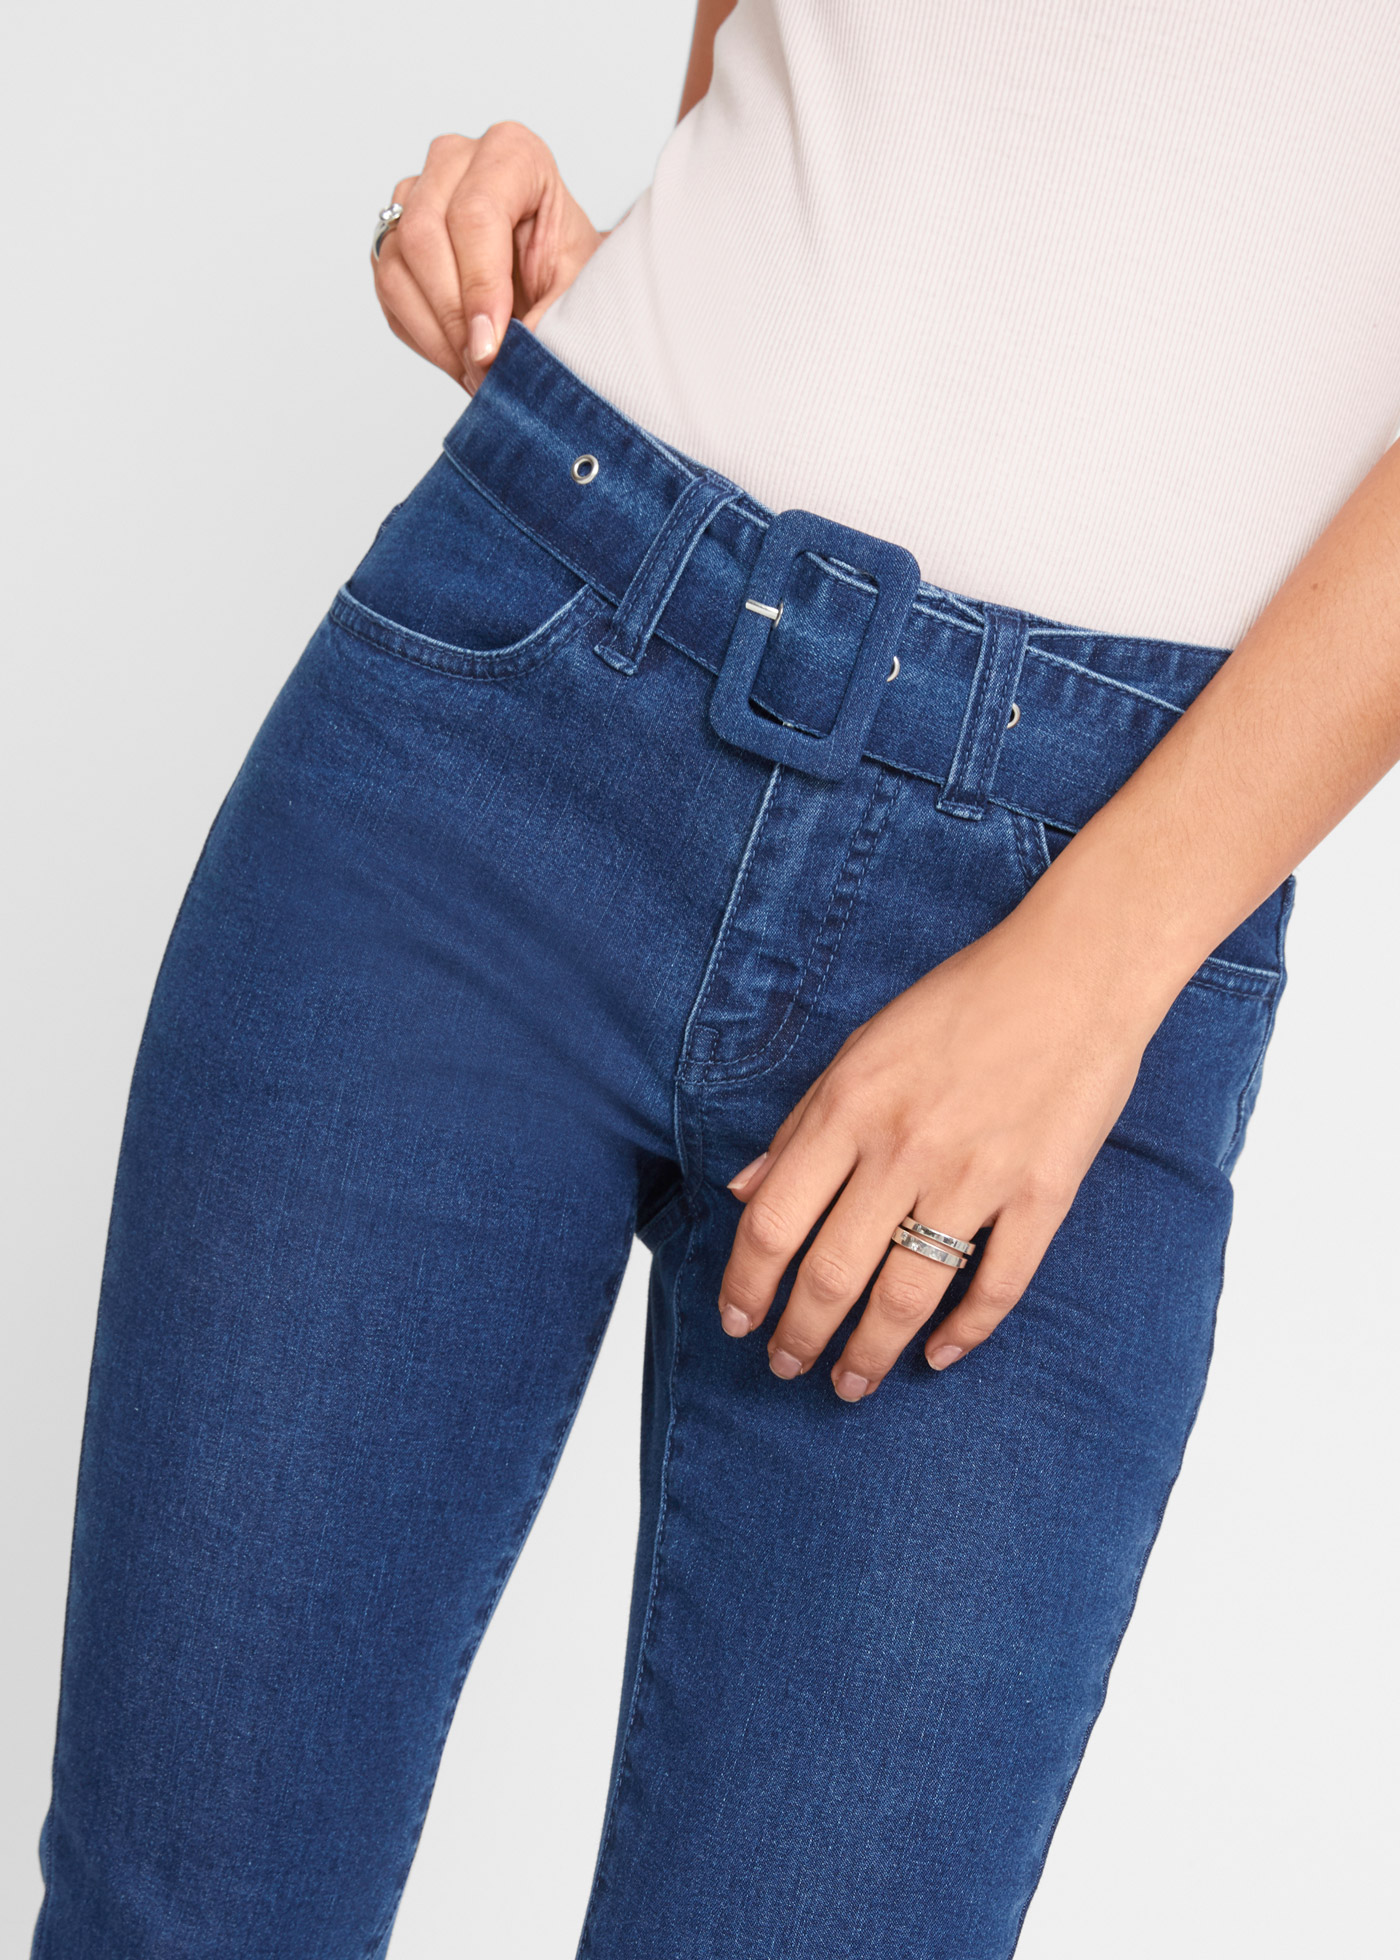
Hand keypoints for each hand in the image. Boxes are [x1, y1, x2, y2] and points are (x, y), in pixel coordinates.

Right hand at [371, 124, 604, 390]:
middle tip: (483, 368)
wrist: (553, 276)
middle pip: (425, 234)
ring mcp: (416, 194)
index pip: (476, 213)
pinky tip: (457, 355)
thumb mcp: (577, 290)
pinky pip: (389, 289)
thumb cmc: (570, 271)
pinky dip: (422, 334)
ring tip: (476, 370)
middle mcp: (455, 160)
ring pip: (398, 263)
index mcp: (512, 153)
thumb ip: (545, 318)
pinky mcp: (395, 234)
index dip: (480, 288)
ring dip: (436, 331)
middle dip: (453, 315)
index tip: (490, 347)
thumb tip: (501, 358)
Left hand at [717, 898, 1163, 1400]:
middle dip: (798, 1336)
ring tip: (850, 1383)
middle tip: (785, 1366)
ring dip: (868, 1355)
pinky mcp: (1042, 1194)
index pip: (772, 1222)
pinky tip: (938, 1356)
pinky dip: (964, 1333)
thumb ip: (800, 1124)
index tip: (736, 1320)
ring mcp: (977, 1175)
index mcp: (849, 1107)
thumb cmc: (962, 1001)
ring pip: (906, 1296)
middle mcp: (904, 1148)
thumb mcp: (860, 1046)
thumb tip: (742, 1192)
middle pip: (831, 1274)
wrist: (1076, 971)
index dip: (745, 1285)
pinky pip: (997, 1286)